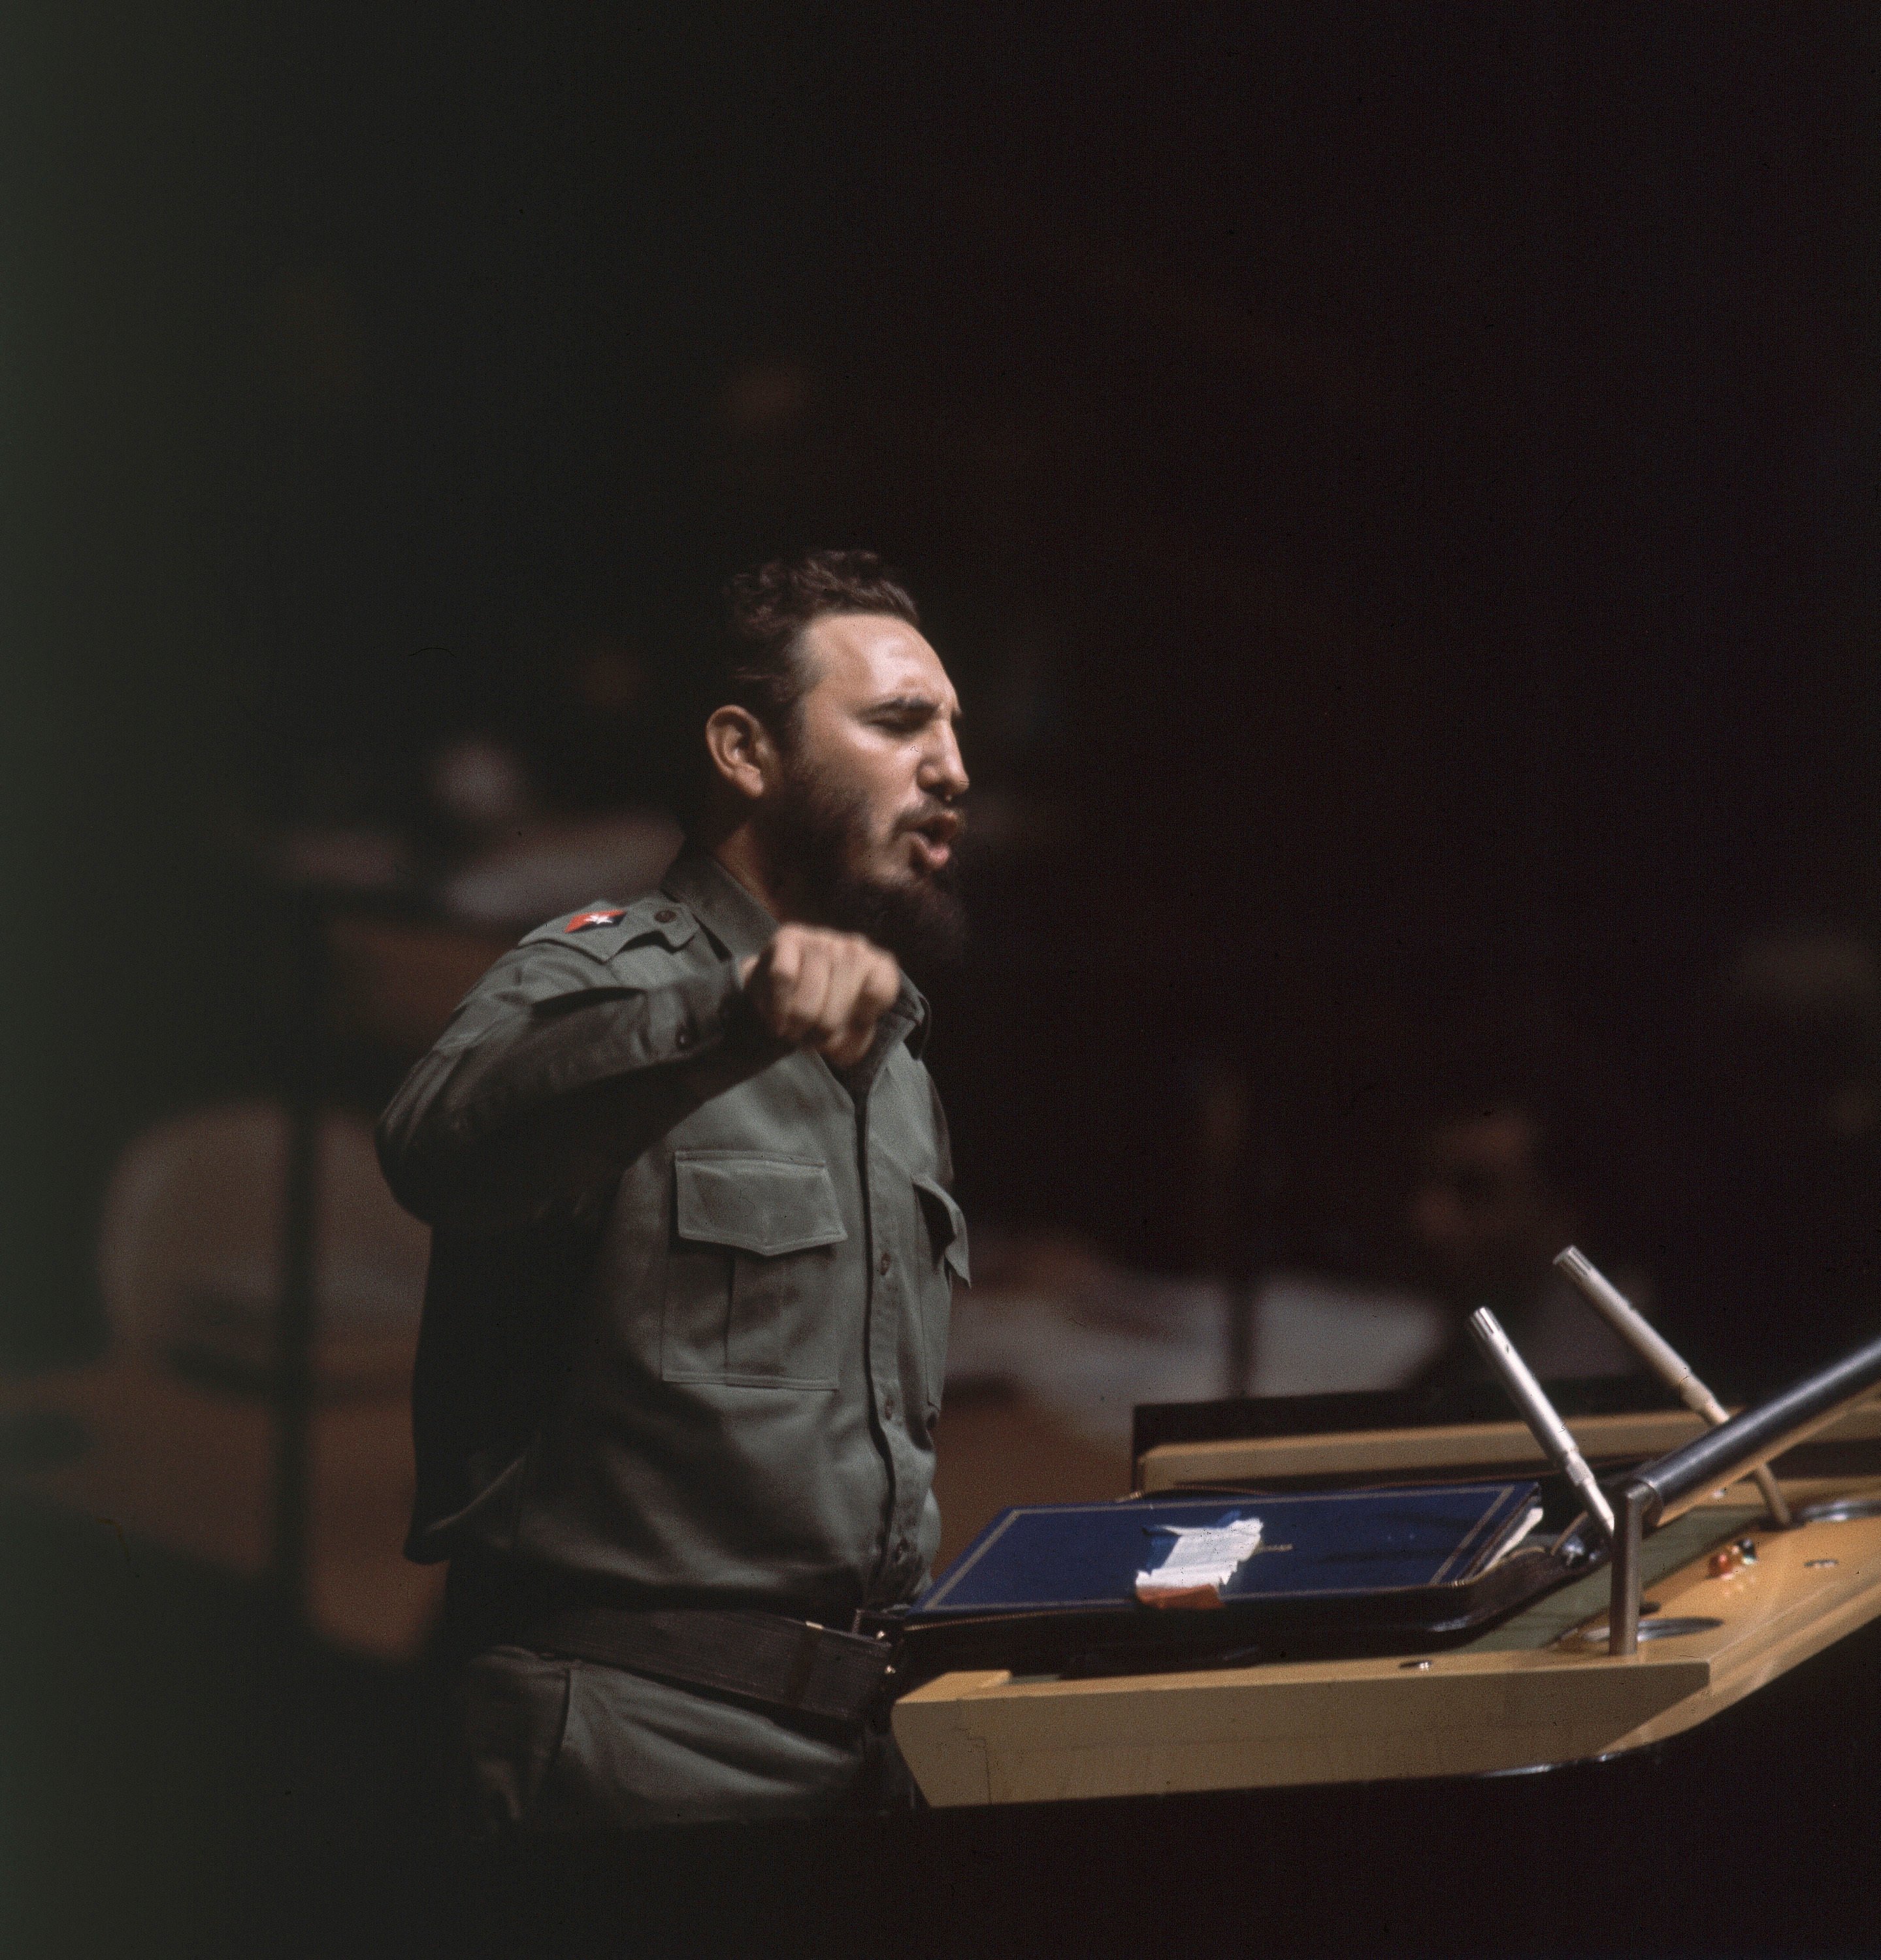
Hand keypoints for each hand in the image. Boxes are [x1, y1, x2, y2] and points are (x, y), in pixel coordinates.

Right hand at [738, 926, 900, 1068]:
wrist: (783, 999)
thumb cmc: (823, 1017)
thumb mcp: (847, 1039)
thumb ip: (852, 1045)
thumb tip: (837, 1042)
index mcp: (878, 968)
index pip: (880, 990)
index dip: (862, 1018)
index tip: (847, 1027)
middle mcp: (854, 948)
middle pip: (844, 997)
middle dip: (824, 1029)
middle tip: (811, 1040)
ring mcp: (822, 939)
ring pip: (811, 989)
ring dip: (799, 1021)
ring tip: (793, 1031)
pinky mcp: (788, 938)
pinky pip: (784, 976)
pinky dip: (779, 1006)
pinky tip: (777, 1018)